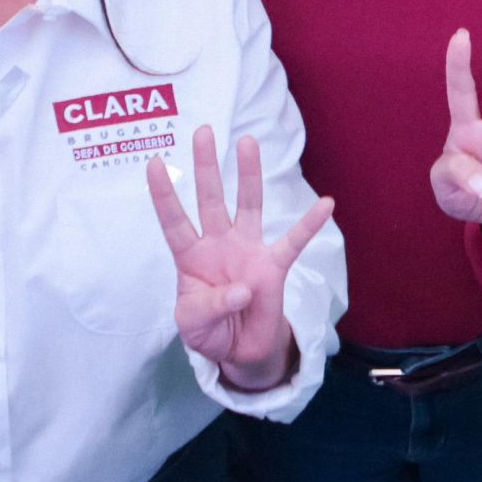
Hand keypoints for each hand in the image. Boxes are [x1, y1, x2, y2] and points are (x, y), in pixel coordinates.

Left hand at [147, 125, 334, 390]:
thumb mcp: (192, 325)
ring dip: (248, 176)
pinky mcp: (273, 267)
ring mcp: (247, 251)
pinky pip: (294, 242)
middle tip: (202, 131)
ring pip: (248, 206)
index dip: (164, 194)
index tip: (154, 161)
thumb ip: (209, 307)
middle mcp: (218, 244)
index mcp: (190, 256)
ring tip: (248, 142)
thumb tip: (242, 290)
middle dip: (205, 166)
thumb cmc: (207, 329)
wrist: (238, 350)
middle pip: (210, 199)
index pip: (174, 220)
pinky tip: (326, 203)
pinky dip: (310, 224)